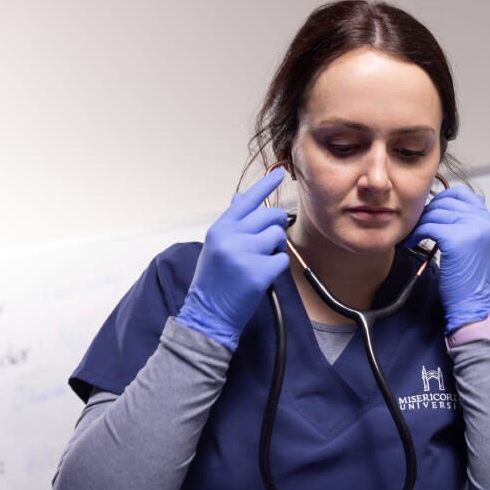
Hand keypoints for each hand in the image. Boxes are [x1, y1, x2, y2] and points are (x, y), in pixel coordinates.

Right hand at [176, 168, 288, 350]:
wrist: (207, 314)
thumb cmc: (214, 282)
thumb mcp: (216, 246)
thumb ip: (232, 223)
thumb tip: (242, 198)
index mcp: (220, 228)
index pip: (247, 200)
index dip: (265, 185)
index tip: (280, 174)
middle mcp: (230, 237)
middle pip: (270, 216)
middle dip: (276, 227)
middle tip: (269, 243)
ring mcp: (243, 254)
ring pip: (278, 237)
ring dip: (275, 250)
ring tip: (259, 263)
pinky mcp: (257, 273)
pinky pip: (282, 261)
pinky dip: (277, 270)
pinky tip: (261, 278)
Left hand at [406, 186, 489, 333]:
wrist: (471, 302)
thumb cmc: (468, 279)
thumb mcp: (474, 245)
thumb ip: (466, 225)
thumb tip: (442, 207)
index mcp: (488, 221)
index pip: (463, 194)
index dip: (443, 200)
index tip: (432, 213)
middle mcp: (483, 221)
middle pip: (447, 201)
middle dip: (429, 212)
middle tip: (419, 226)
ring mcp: (472, 228)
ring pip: (436, 213)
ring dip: (421, 223)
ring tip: (415, 235)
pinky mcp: (456, 239)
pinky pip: (429, 226)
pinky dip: (417, 233)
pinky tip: (413, 242)